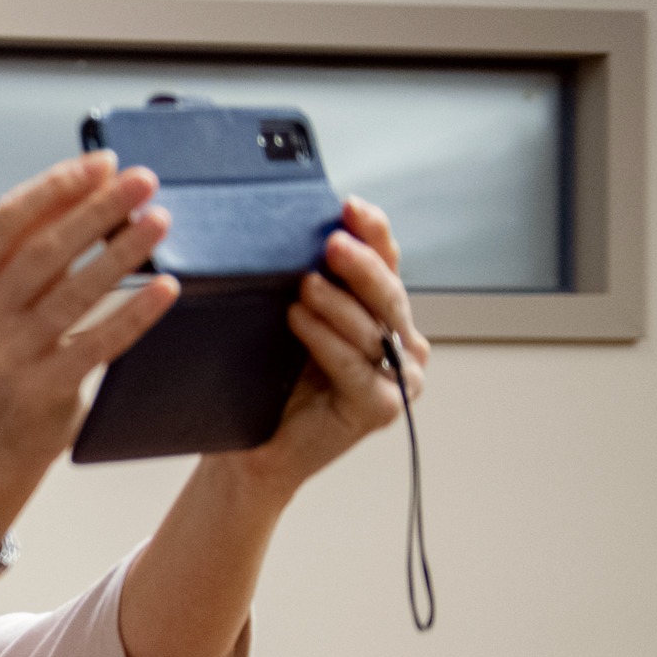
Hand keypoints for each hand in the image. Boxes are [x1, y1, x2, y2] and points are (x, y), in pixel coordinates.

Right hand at [0, 154, 179, 536]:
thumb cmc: (5, 361)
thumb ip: (29, 255)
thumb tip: (92, 190)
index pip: (6, 220)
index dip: (56, 187)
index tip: (102, 164)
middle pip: (44, 251)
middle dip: (98, 209)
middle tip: (144, 180)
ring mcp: (8, 357)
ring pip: (73, 293)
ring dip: (122, 252)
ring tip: (160, 222)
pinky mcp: (42, 389)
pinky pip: (99, 343)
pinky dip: (135, 313)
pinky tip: (167, 289)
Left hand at [219, 197, 428, 488]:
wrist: (254, 450)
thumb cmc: (271, 385)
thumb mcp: (293, 323)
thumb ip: (311, 285)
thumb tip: (300, 230)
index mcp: (385, 316)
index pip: (386, 264)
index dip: (373, 233)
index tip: (350, 205)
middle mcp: (401, 343)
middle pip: (387, 292)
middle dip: (361, 263)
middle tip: (332, 241)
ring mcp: (398, 377)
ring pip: (372, 327)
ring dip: (338, 302)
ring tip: (305, 283)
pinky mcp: (382, 407)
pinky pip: (353, 364)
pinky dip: (325, 339)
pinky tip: (299, 319)